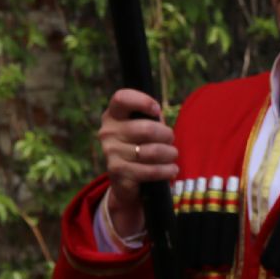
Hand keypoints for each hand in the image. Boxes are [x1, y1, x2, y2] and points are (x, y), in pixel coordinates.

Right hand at [97, 88, 176, 235]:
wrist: (126, 180)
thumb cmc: (141, 145)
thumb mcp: (144, 127)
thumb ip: (151, 118)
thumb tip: (158, 115)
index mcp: (113, 115)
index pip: (122, 98)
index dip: (143, 101)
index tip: (157, 110)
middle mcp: (108, 132)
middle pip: (147, 129)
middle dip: (167, 136)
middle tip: (170, 141)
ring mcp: (110, 152)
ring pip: (153, 151)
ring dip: (169, 154)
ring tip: (171, 156)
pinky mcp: (117, 172)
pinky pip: (151, 170)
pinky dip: (166, 170)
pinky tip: (171, 170)